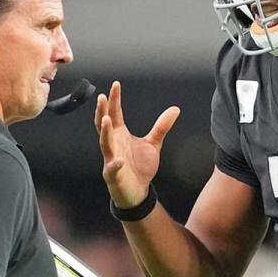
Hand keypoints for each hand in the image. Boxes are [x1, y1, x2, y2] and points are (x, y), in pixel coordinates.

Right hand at [94, 81, 180, 207]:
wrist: (137, 192)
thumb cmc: (140, 167)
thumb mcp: (153, 144)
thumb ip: (161, 127)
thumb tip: (175, 109)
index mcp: (119, 134)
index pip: (115, 113)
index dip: (114, 100)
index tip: (115, 85)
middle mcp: (113, 144)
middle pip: (104, 125)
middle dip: (102, 111)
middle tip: (102, 97)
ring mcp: (111, 159)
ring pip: (105, 143)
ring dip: (105, 132)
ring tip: (106, 119)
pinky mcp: (113, 175)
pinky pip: (112, 168)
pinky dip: (115, 164)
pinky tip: (119, 160)